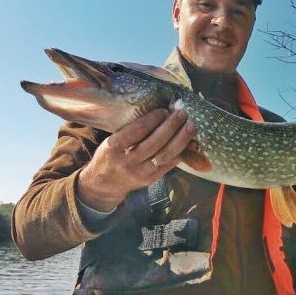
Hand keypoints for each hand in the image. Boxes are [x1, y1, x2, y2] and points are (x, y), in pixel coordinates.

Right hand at [76, 109, 196, 211]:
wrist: (104, 184)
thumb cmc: (109, 156)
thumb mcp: (111, 141)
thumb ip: (130, 131)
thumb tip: (158, 114)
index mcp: (114, 147)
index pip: (137, 131)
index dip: (153, 119)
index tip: (164, 110)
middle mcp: (127, 161)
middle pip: (154, 143)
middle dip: (171, 126)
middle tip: (182, 114)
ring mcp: (139, 173)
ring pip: (164, 155)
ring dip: (180, 140)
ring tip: (190, 126)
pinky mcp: (149, 181)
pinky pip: (167, 166)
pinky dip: (179, 153)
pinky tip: (187, 143)